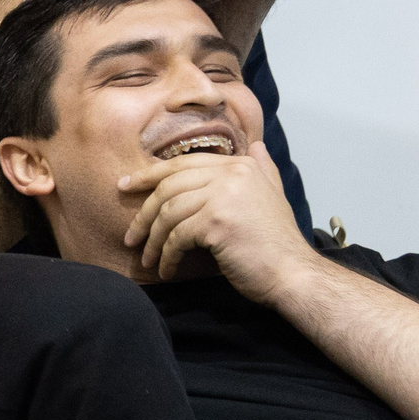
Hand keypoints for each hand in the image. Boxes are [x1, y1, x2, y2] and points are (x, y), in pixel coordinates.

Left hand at [118, 143, 312, 299]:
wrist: (294, 274)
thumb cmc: (276, 243)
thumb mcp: (272, 197)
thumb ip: (263, 170)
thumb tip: (257, 145)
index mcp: (241, 165)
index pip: (182, 164)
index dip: (149, 175)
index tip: (124, 186)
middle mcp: (233, 174)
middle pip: (169, 187)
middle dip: (144, 213)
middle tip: (130, 235)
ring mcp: (224, 196)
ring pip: (168, 213)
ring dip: (152, 240)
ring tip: (147, 259)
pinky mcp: (217, 221)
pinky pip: (176, 237)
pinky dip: (166, 256)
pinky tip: (165, 269)